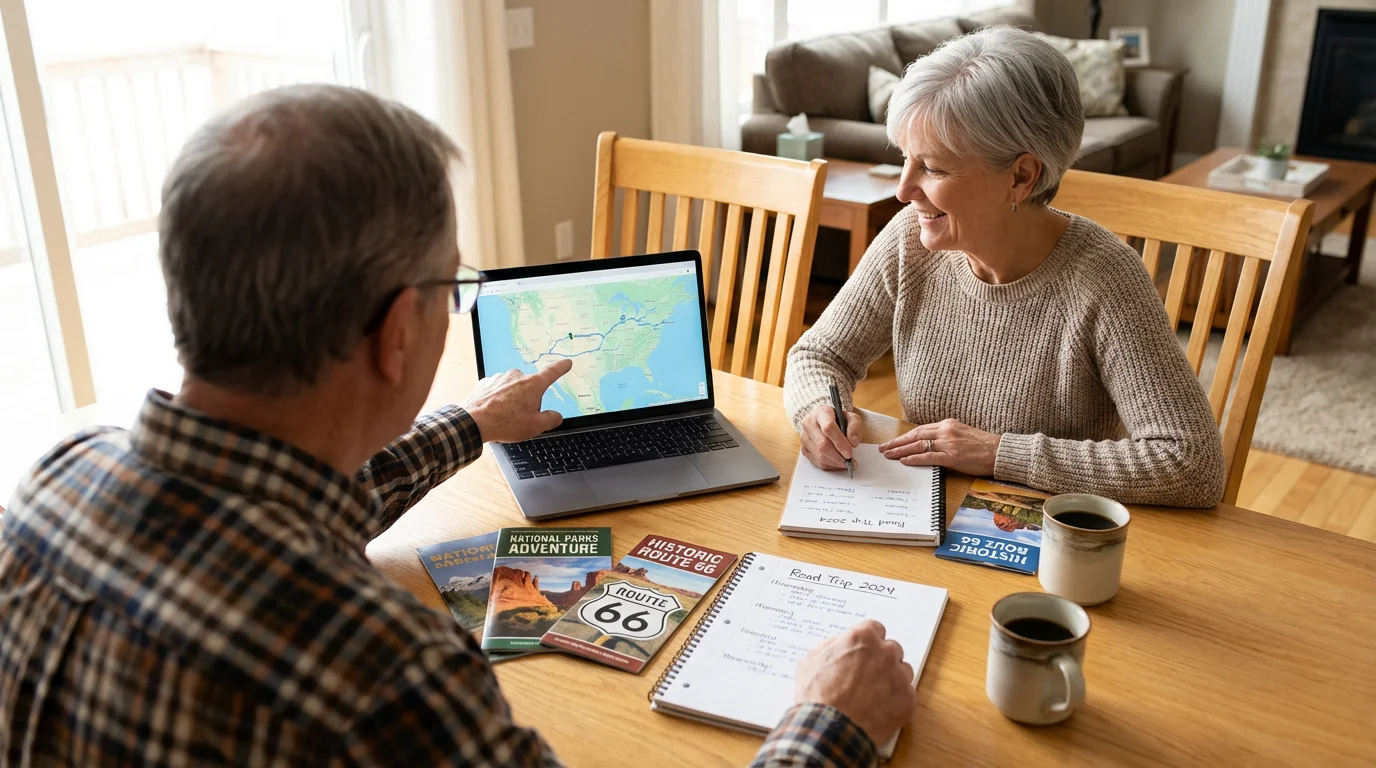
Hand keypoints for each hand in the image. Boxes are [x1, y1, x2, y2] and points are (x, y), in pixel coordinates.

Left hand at [463, 359, 571, 442]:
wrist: (473, 422)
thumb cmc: (505, 423)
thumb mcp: (535, 426)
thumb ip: (551, 420)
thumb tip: (556, 416)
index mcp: (532, 385)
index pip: (552, 373)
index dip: (561, 368)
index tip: (566, 363)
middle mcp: (517, 376)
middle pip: (530, 387)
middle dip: (529, 400)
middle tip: (521, 417)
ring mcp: (500, 378)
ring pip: (513, 389)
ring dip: (512, 400)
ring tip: (504, 417)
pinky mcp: (486, 383)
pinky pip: (498, 390)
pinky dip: (498, 400)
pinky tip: (493, 412)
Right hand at [794, 620, 915, 747]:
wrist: (828, 730)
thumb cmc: (817, 695)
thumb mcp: (810, 661)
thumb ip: (829, 646)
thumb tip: (839, 644)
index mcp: (863, 638)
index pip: (875, 629)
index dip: (867, 642)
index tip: (862, 652)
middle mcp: (885, 653)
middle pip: (891, 649)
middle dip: (881, 659)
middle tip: (866, 676)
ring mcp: (899, 677)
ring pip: (903, 671)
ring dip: (892, 679)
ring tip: (873, 696)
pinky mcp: (907, 700)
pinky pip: (906, 695)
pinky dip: (896, 701)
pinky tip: (879, 709)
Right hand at [800, 403, 862, 470]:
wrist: (825, 421)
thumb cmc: (839, 420)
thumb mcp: (851, 417)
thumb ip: (855, 427)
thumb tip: (853, 442)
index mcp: (821, 412)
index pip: (828, 428)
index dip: (840, 442)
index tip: (849, 453)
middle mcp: (809, 423)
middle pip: (822, 444)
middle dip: (838, 457)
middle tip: (851, 462)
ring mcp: (804, 437)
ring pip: (819, 455)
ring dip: (835, 462)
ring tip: (846, 463)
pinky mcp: (804, 448)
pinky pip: (816, 461)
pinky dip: (829, 465)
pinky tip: (838, 463)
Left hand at [879, 418, 999, 475]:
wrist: (1000, 452)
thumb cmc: (983, 446)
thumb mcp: (962, 434)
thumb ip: (945, 437)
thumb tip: (928, 445)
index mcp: (947, 424)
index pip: (920, 430)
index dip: (904, 436)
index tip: (892, 442)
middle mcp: (946, 431)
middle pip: (915, 435)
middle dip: (897, 442)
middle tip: (883, 448)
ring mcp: (949, 443)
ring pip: (918, 445)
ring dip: (900, 450)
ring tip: (888, 455)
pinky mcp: (952, 456)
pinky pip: (929, 457)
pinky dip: (914, 459)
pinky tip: (904, 461)